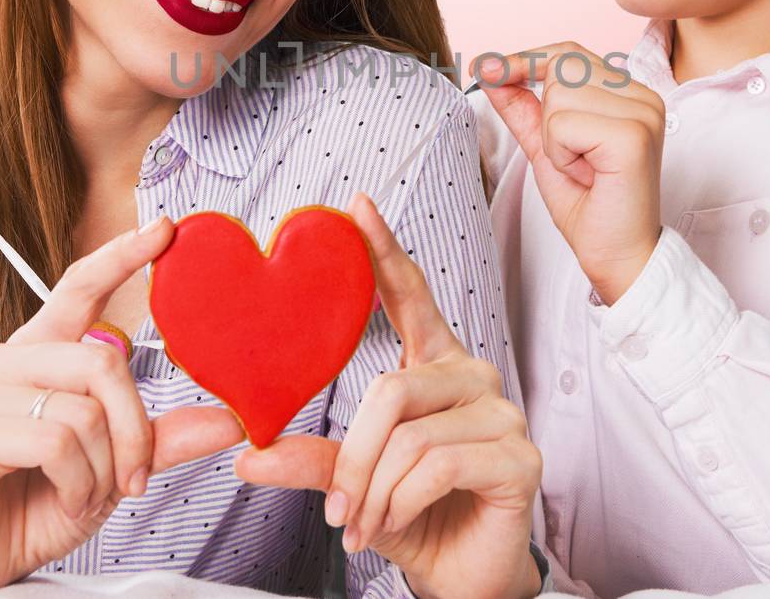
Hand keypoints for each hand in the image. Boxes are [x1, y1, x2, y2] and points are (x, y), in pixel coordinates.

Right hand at [0, 217, 244, 598]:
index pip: (80, 287)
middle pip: (104, 364)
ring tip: (87, 494)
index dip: (120, 256)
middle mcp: (8, 361)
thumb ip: (163, 438)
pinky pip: (55, 442)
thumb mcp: (115, 466)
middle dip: (134, 431)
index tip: (164, 228)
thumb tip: (232, 420)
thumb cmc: (42, 502)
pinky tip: (66, 501)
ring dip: (104, 467)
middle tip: (134, 479)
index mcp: (42, 353)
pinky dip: (78, 483)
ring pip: (84, 409)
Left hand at [235, 193, 542, 598]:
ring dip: (373, 490)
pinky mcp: (519, 457)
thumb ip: (312, 459)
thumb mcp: (353, 482)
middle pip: (391, 390)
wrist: (463, 576)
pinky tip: (394, 521)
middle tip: (336, 508)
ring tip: (364, 523)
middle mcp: (473, 377)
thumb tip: (250, 453)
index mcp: (435, 366)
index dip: (385, 250)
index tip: (357, 207)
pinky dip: (400, 502)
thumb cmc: (416, 517)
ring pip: (409, 434)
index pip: (413, 294)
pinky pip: (436, 465)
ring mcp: (503, 414)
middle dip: (353, 458)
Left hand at [473, 42, 664, 303]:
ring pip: (559, 95)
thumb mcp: (545, 145)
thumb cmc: (588, 205)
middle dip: (547, 115)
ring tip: (583, 169)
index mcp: (630, 94)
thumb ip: (522, 106)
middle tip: (573, 158)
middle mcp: (644, 96)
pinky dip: (561, 154)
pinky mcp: (633, 136)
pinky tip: (588, 176)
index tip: (484, 67)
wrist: (615, 255)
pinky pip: (563, 123)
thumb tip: (491, 70)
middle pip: (562, 68)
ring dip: (554, 140)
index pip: (569, 53)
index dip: (524, 59)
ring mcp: (643, 113)